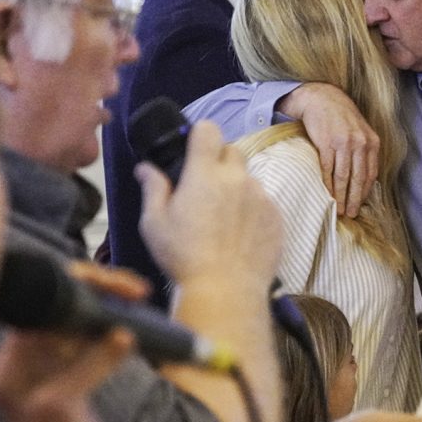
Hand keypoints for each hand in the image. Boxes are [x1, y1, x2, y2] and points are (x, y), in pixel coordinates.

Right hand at [0, 261, 135, 421]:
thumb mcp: (72, 386)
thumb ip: (80, 352)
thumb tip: (114, 318)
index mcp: (8, 365)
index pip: (35, 306)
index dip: (74, 282)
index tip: (118, 284)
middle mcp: (7, 373)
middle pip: (47, 306)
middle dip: (95, 285)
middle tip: (135, 288)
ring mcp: (24, 389)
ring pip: (65, 327)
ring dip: (106, 311)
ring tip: (135, 304)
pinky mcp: (50, 407)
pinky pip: (86, 363)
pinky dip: (111, 350)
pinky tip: (129, 341)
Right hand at [136, 120, 281, 292]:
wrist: (226, 291)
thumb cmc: (185, 258)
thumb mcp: (155, 223)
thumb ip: (153, 189)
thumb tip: (145, 168)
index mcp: (204, 174)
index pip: (208, 130)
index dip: (200, 135)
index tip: (193, 150)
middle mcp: (237, 179)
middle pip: (232, 151)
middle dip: (219, 162)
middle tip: (204, 188)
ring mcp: (261, 197)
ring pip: (249, 179)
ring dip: (236, 189)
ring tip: (222, 219)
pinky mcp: (276, 217)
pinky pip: (265, 203)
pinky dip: (253, 211)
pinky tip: (238, 235)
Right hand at [278, 83, 379, 217]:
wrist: (322, 98)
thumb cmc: (341, 117)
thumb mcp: (360, 131)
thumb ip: (365, 151)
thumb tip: (366, 179)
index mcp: (372, 142)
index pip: (370, 174)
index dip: (364, 193)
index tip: (359, 206)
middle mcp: (360, 143)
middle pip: (358, 178)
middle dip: (353, 199)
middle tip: (349, 214)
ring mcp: (343, 143)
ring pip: (343, 177)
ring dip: (340, 196)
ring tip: (338, 209)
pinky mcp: (326, 143)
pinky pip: (328, 169)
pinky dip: (327, 184)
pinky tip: (326, 194)